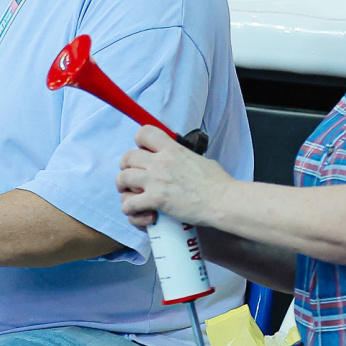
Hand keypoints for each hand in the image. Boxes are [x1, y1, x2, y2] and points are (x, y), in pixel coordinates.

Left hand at [116, 123, 231, 228]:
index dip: (138, 142)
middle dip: (125, 167)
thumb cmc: (218, 183)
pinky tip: (135, 212)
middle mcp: (160, 162)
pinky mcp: (156, 199)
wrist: (222, 201)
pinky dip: (129, 209)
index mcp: (172, 149)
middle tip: (130, 176)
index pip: (145, 133)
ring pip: (123, 178)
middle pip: (128, 157)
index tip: (142, 151)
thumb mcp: (200, 160)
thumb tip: (183, 161)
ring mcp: (156, 180)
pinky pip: (129, 204)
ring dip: (123, 187)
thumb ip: (185, 158)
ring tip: (128, 194)